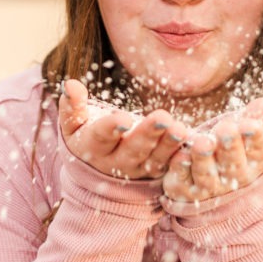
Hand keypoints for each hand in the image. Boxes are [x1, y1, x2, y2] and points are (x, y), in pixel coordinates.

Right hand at [58, 79, 186, 180]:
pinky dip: (183, 157)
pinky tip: (193, 143)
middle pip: (134, 149)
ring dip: (170, 144)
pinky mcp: (158, 172)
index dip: (111, 128)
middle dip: (149, 133)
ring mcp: (139, 169)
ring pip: (156, 158)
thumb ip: (72, 107)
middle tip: (163, 117)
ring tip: (181, 129)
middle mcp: (116, 162)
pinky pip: (172, 165)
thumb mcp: (73, 127)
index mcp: (92, 148)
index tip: (123, 119)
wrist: (99, 176)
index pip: (101, 137)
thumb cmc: (86, 138)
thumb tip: (70, 84)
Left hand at [162, 98, 262, 202]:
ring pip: (206, 173)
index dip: (254, 136)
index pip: (258, 149)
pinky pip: (183, 178)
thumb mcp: (248, 130)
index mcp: (256, 161)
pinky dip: (181, 167)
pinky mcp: (186, 190)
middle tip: (226, 129)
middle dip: (229, 145)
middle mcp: (235, 178)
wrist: (215, 180)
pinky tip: (180, 154)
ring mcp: (211, 186)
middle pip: (232, 162)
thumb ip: (256, 116)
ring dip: (203, 157)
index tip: (249, 124)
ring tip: (202, 142)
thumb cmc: (235, 144)